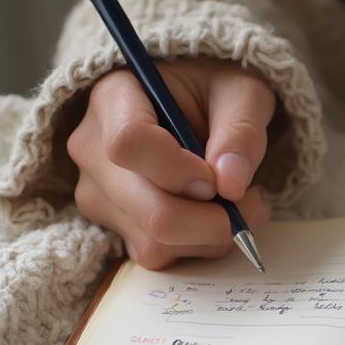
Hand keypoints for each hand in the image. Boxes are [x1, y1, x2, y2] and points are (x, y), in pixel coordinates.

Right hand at [68, 57, 272, 268]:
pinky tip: (212, 215)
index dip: (180, 171)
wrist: (192, 104)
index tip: (217, 176)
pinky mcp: (115, 225)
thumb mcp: (242, 92)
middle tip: (253, 203)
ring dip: (210, 236)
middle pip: (146, 209)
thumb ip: (241, 131)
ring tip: (237, 203)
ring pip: (154, 242)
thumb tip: (231, 186)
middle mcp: (92, 149)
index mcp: (114, 97)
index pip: (129, 144)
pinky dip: (196, 246)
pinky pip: (156, 254)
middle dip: (212, 219)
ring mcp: (97, 193)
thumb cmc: (215, 89)